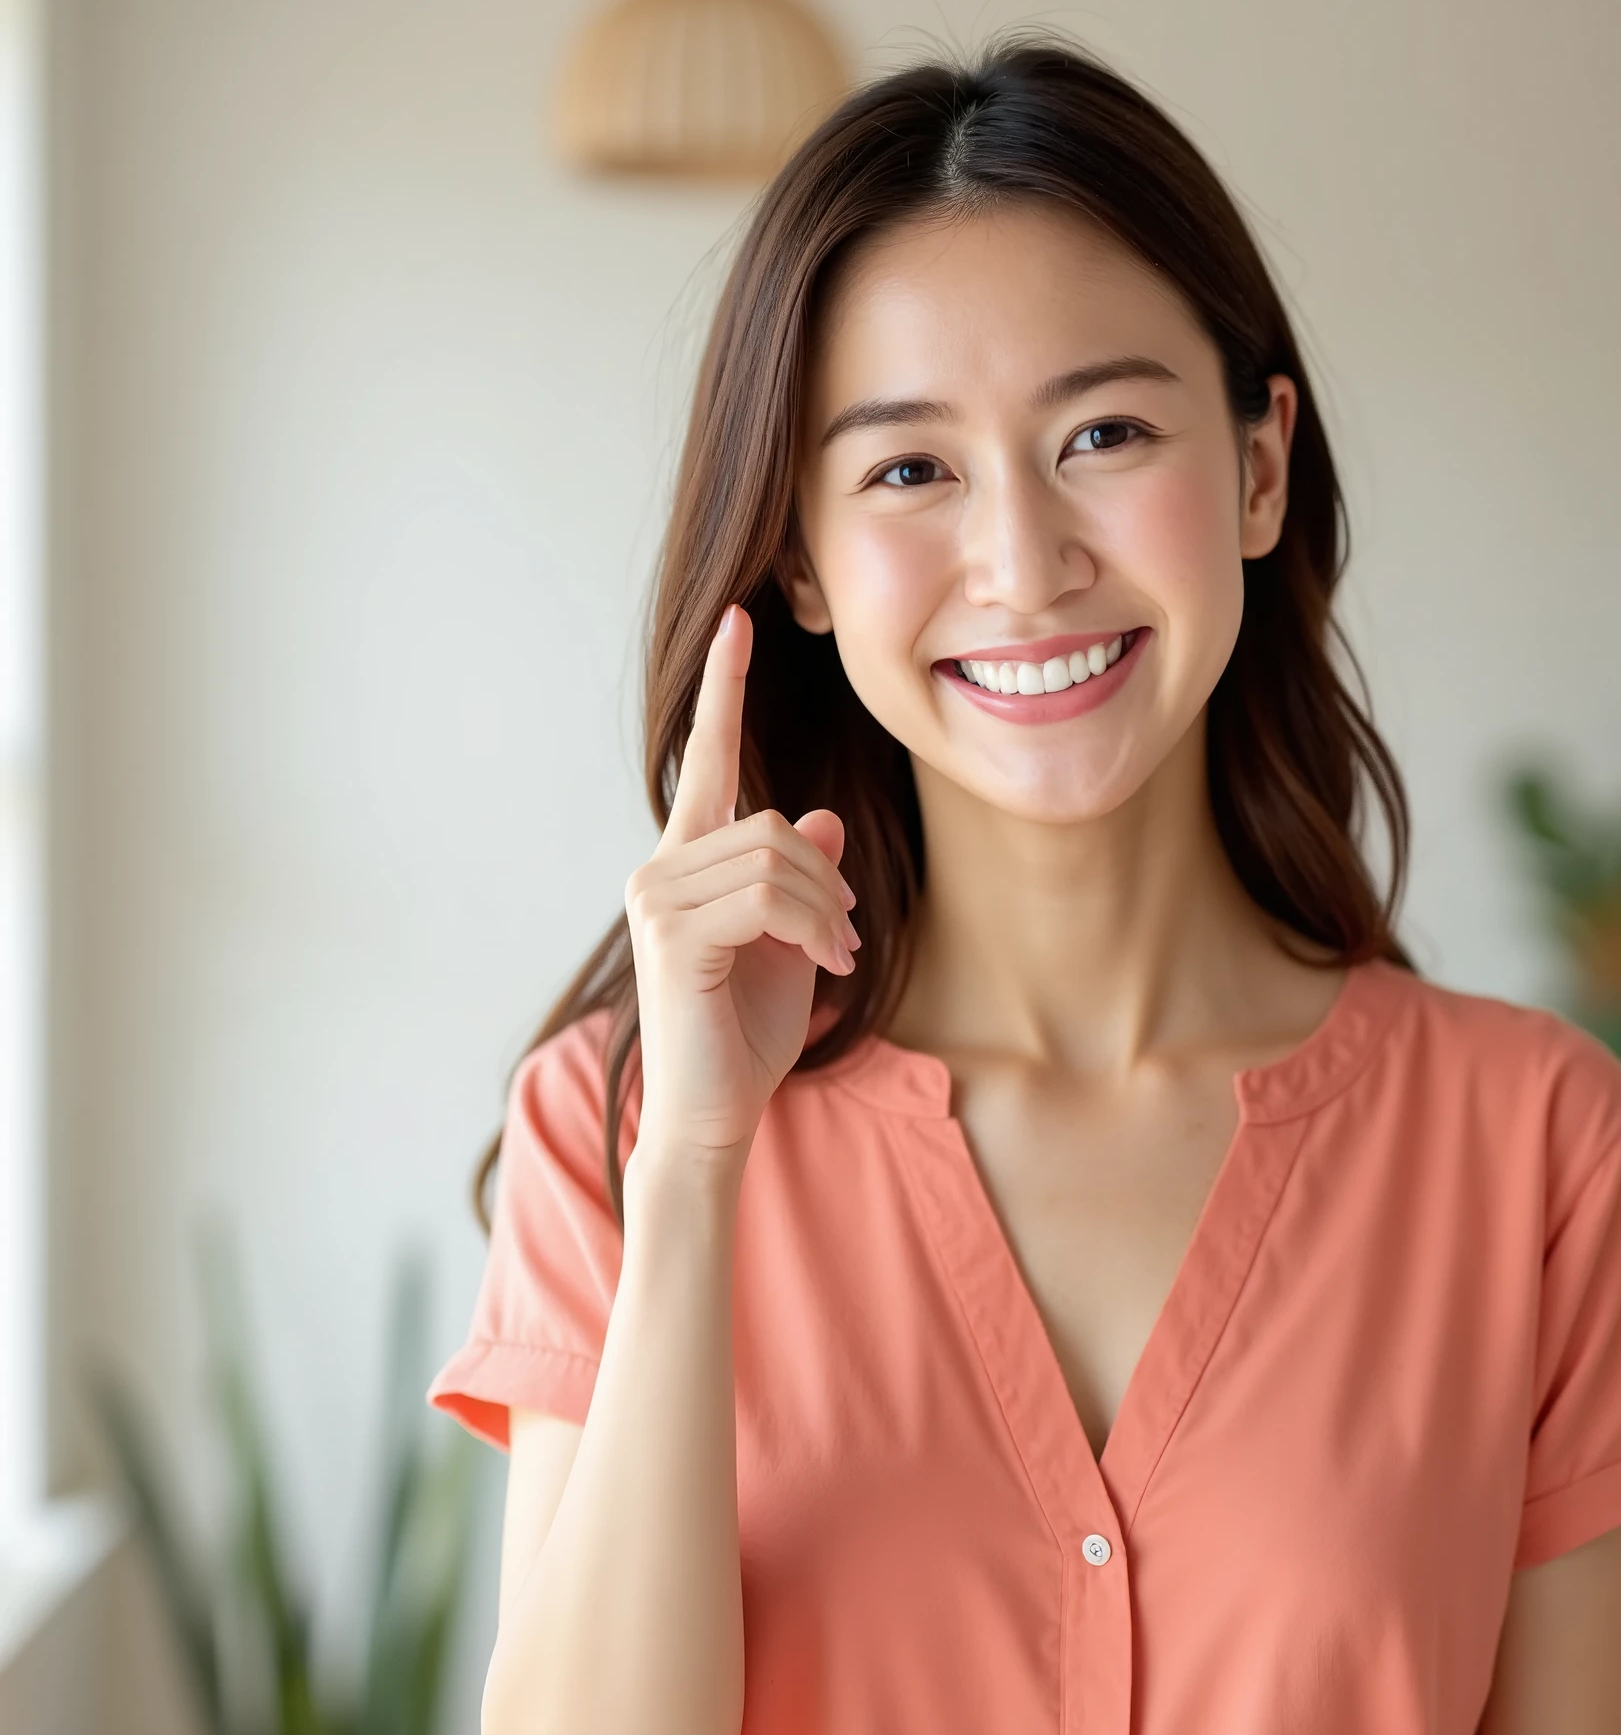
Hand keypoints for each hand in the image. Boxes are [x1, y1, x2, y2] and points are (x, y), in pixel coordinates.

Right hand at [622, 604, 857, 1163]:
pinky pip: (768, 897)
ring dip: (827, 909)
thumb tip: (819, 819)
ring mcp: (658, 899)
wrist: (716, 1114)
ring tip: (838, 955)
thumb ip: (802, 880)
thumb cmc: (747, 1035)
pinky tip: (826, 962)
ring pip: (777, 856)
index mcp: (688, 864)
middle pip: (774, 823)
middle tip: (849, 936)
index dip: (727, 689)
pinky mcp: (673, 935)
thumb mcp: (793, 945)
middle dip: (828, 881)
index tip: (740, 621)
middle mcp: (661, 870)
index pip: (709, 759)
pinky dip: (813, 927)